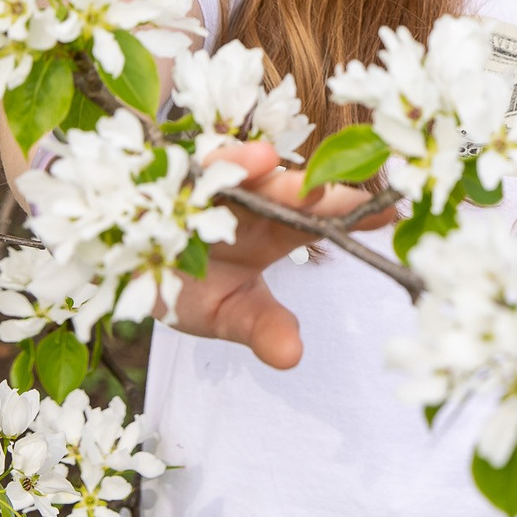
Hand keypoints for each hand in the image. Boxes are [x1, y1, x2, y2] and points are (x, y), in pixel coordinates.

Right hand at [160, 139, 395, 369]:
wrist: (122, 262)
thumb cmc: (186, 283)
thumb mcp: (225, 312)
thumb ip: (260, 327)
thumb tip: (293, 356)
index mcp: (273, 231)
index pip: (320, 220)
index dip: (355, 214)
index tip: (394, 214)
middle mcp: (250, 201)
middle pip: (293, 191)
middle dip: (326, 193)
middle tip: (366, 198)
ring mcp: (215, 185)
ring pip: (250, 172)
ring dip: (272, 172)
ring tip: (300, 179)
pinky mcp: (176, 175)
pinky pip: (201, 166)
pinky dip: (226, 163)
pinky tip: (255, 160)